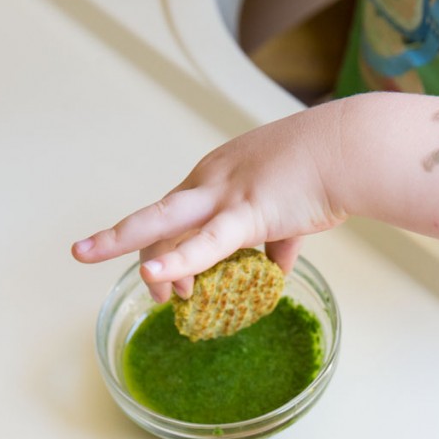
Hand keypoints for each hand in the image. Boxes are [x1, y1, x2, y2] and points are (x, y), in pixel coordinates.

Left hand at [71, 102, 347, 301]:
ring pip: (162, 222)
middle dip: (120, 240)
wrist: (349, 151)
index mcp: (219, 176)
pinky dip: (179, 261)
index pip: (177, 216)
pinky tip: (153, 276)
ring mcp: (223, 194)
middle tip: (89, 256)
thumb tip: (275, 272)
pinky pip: (207, 243)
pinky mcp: (247, 213)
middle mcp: (210, 181)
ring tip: (89, 258)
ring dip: (124, 243)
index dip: (167, 252)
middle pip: (155, 217)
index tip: (168, 286)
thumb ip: (278, 244)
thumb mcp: (291, 210)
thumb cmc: (325, 174)